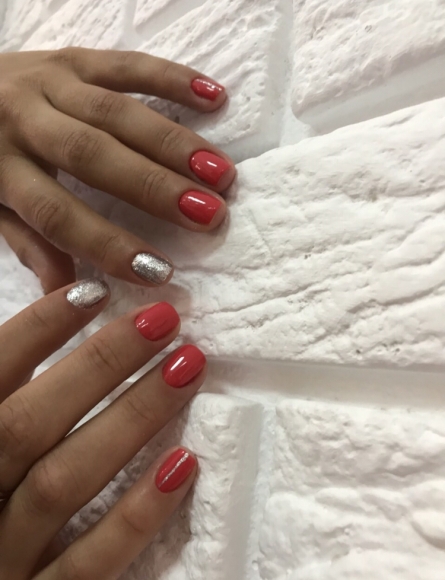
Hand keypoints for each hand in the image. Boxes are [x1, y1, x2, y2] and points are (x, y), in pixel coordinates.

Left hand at [0, 48, 233, 292]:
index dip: (108, 245)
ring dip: (174, 141)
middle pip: (94, 155)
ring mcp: (50, 81)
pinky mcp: (73, 57)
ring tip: (221, 172)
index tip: (159, 272)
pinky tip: (214, 98)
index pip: (56, 214)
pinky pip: (125, 64)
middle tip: (209, 215)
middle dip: (156, 186)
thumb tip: (73, 296)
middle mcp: (23, 119)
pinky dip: (172, 78)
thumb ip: (29, 244)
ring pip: (117, 110)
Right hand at [0, 279, 205, 578]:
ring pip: (62, 481)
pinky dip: (136, 513)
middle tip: (163, 320)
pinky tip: (183, 463)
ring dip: (130, 419)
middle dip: (99, 365)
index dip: (36, 329)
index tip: (95, 290)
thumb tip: (65, 319)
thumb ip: (14, 394)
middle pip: (27, 424)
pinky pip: (89, 563)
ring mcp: (4, 555)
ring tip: (187, 368)